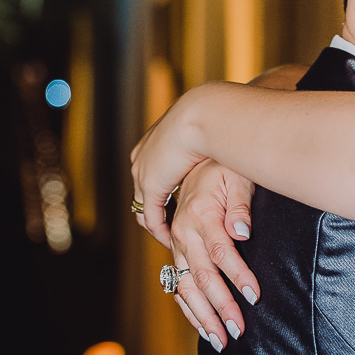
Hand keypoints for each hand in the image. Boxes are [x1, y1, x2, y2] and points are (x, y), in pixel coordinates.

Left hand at [131, 85, 217, 245]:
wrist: (202, 114)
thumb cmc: (210, 118)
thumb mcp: (202, 133)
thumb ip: (201, 144)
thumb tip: (213, 143)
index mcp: (151, 142)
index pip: (149, 174)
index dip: (161, 191)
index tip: (175, 204)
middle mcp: (141, 158)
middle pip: (141, 193)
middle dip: (155, 211)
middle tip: (172, 227)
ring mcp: (142, 173)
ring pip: (142, 208)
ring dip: (157, 224)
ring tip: (173, 237)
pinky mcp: (151, 186)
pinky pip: (152, 216)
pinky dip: (161, 230)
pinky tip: (173, 239)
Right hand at [168, 160, 259, 350]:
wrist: (193, 160)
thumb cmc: (222, 168)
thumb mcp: (236, 176)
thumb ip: (240, 205)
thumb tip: (242, 231)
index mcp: (200, 216)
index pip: (221, 253)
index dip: (238, 276)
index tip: (254, 297)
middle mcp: (184, 233)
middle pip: (202, 276)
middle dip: (220, 307)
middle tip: (237, 331)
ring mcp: (177, 245)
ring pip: (186, 287)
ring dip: (203, 316)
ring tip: (220, 340)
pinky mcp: (176, 253)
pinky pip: (177, 286)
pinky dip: (189, 309)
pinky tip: (202, 327)